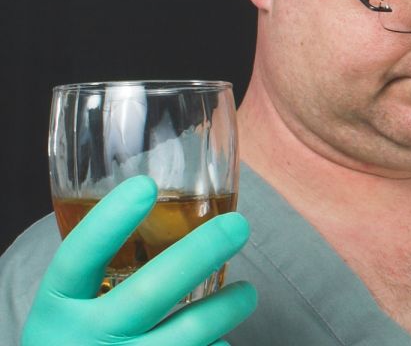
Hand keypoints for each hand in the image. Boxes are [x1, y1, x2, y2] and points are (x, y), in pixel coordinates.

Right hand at [22, 176, 257, 345]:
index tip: (145, 186)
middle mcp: (86, 338)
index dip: (109, 222)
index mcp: (58, 306)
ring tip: (246, 293)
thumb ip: (99, 270)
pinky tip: (222, 340)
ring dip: (228, 307)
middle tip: (238, 226)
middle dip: (201, 252)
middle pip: (151, 292)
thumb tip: (156, 204)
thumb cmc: (75, 342)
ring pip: (190, 332)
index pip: (79, 258)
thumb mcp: (68, 309)